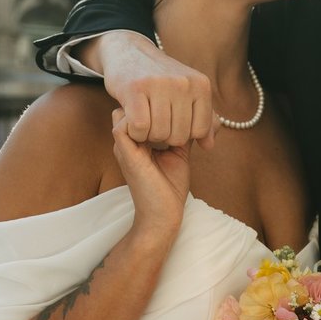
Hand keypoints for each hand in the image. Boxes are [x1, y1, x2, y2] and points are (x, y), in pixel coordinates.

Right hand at [87, 31, 217, 149]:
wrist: (129, 52)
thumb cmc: (161, 81)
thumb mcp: (188, 93)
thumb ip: (204, 118)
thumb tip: (209, 146)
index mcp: (201, 84)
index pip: (200, 130)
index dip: (185, 134)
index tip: (174, 122)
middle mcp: (184, 83)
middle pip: (179, 135)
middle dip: (166, 136)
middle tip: (156, 122)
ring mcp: (160, 84)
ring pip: (160, 133)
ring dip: (149, 135)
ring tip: (145, 120)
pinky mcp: (134, 89)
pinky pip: (140, 127)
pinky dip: (135, 131)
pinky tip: (132, 120)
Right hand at [112, 111, 190, 240]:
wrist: (163, 215)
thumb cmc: (171, 188)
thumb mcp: (179, 152)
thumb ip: (181, 131)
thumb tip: (198, 111)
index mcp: (137, 139)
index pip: (139, 107)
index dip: (155, 104)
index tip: (176, 113)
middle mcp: (128, 140)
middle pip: (132, 105)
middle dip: (153, 105)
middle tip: (175, 117)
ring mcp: (124, 146)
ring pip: (126, 111)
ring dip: (149, 115)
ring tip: (169, 131)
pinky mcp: (125, 153)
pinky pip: (122, 125)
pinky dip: (143, 126)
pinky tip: (163, 140)